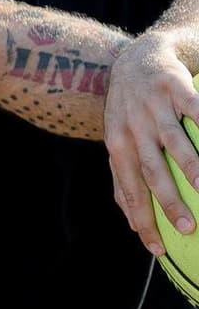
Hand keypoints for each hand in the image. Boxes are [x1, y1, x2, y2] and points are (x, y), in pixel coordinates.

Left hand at [105, 32, 198, 254]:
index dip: (142, 220)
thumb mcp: (118, 141)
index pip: (128, 190)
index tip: (157, 249)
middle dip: (169, 201)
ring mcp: (153, 108)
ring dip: (194, 168)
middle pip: (151, 171)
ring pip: (175, 143)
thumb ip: (124, 178)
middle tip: (188, 227)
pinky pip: (196, 110)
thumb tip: (131, 220)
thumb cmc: (130, 111)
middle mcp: (132, 128)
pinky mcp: (175, 87)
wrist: (136, 59)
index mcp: (117, 146)